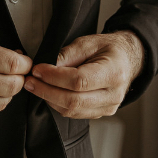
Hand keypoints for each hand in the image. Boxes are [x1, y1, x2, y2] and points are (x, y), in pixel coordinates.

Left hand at [23, 31, 144, 117]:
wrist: (128, 60)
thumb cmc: (109, 48)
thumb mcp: (88, 42)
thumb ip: (68, 54)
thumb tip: (46, 66)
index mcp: (113, 72)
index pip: (79, 81)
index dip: (54, 77)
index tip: (37, 70)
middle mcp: (113, 94)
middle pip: (74, 100)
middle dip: (47, 91)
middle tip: (30, 81)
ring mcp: (108, 107)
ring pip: (73, 111)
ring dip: (50, 99)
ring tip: (35, 86)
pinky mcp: (101, 113)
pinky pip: (75, 114)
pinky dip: (58, 105)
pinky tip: (49, 93)